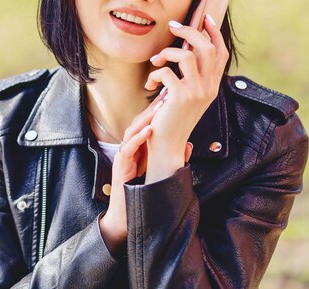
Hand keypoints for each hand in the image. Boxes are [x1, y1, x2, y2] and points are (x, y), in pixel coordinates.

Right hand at [98, 94, 192, 253]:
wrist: (127, 213)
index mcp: (139, 146)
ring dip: (146, 119)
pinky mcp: (120, 164)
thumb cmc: (142, 192)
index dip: (159, 111)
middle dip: (153, 109)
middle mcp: (130, 147)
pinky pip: (127, 147)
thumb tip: (188, 146)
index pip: (147, 123)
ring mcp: (124, 155)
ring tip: (159, 109)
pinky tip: (149, 130)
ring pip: (132, 130)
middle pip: (139, 122)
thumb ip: (171, 158)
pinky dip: (138, 137)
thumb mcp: (159, 171)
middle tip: (166, 95)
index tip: (171, 98)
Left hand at [144, 13, 228, 182]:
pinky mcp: (181, 98)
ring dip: (167, 53)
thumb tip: (185, 49)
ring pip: (188, 55)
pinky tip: (149, 85)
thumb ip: (189, 75)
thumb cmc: (172, 118)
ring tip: (155, 62)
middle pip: (207, 47)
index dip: (214, 33)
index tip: (204, 18)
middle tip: (172, 26)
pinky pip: (167, 72)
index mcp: (213, 85)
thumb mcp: (186, 94)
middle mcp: (209, 87)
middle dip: (189, 31)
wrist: (168, 145)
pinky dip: (155, 74)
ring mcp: (197, 93)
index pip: (221, 53)